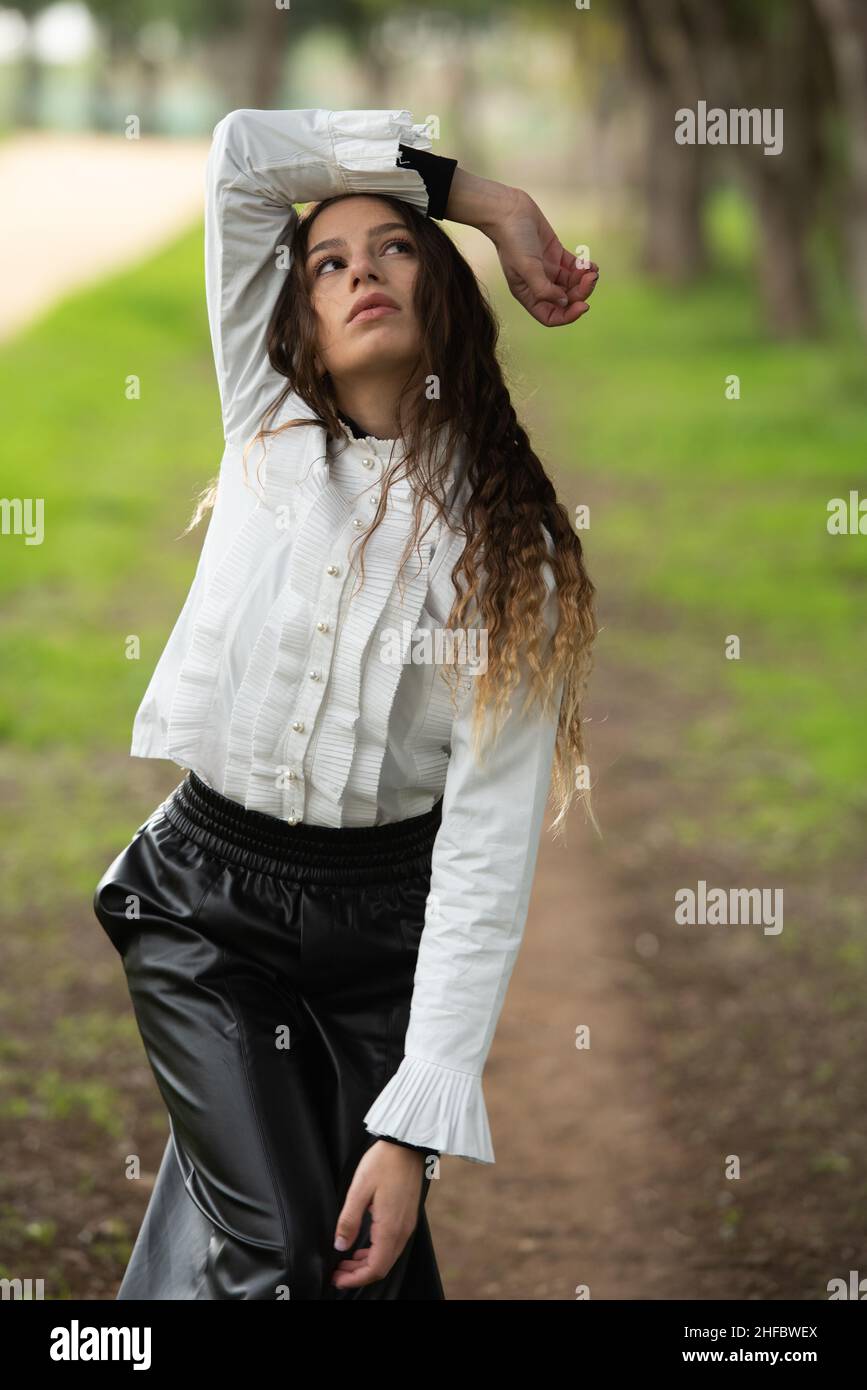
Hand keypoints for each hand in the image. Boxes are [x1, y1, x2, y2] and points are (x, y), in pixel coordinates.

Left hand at [331, 1139, 426, 1288]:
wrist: (407, 1144)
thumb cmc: (383, 1162)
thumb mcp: (359, 1189)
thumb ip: (349, 1220)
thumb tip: (340, 1246)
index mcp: (390, 1227)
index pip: (375, 1268)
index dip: (355, 1279)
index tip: (337, 1279)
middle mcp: (402, 1230)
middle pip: (382, 1266)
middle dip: (359, 1274)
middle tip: (338, 1272)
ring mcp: (407, 1224)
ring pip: (388, 1256)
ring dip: (367, 1263)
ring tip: (346, 1260)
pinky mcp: (408, 1216)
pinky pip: (393, 1244)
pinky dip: (376, 1252)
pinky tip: (363, 1245)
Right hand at [490, 187, 598, 326]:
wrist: (509, 210)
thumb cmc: (512, 240)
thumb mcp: (527, 267)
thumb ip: (544, 289)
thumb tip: (563, 302)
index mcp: (528, 294)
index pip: (550, 316)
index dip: (568, 315)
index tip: (583, 306)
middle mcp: (539, 285)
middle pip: (565, 300)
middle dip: (580, 292)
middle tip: (591, 279)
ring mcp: (548, 270)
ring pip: (572, 284)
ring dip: (584, 281)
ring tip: (592, 270)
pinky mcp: (556, 255)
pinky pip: (574, 268)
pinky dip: (584, 268)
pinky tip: (590, 265)